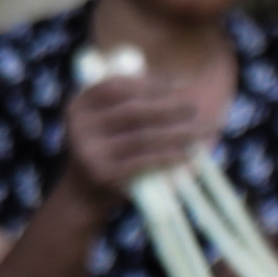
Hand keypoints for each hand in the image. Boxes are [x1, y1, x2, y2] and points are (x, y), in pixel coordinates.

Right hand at [59, 71, 210, 203]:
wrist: (82, 194)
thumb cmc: (104, 149)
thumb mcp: (104, 120)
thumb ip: (126, 101)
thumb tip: (174, 83)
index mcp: (79, 104)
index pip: (117, 85)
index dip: (150, 83)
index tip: (178, 84)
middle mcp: (80, 125)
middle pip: (133, 110)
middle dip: (168, 107)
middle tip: (193, 108)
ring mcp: (89, 151)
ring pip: (142, 136)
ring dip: (175, 133)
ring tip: (198, 131)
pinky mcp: (103, 174)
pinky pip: (143, 161)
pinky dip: (168, 156)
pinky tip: (186, 154)